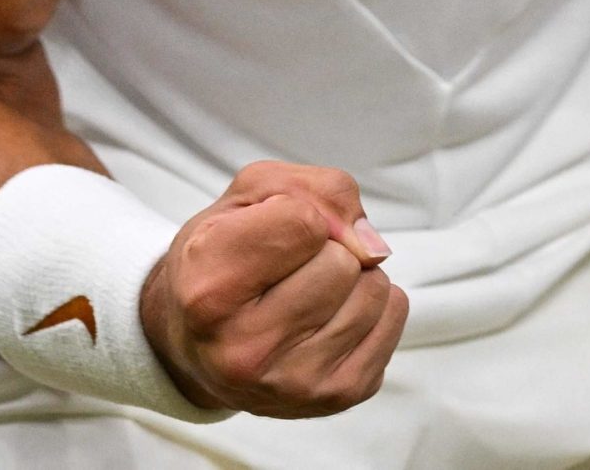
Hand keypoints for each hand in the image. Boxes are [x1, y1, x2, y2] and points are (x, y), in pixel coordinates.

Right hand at [138, 162, 408, 417]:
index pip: (304, 222)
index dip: (298, 212)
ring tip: (308, 291)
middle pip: (342, 261)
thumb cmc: (223, 259)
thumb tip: (371, 246)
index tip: (271, 231)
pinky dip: (374, 305)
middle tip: (288, 268)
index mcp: (208, 289)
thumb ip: (315, 191)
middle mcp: (244, 348)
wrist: (196, 342)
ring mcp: (291, 383)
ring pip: (374, 290)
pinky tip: (329, 315)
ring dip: (353, 277)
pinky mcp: (333, 398)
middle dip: (327, 249)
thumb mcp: (248, 198)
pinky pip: (393, 319)